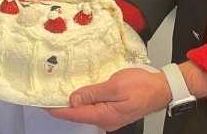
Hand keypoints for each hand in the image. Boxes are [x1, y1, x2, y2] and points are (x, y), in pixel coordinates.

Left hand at [45, 68, 171, 130]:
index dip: (58, 110)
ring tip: (62, 93)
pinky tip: (81, 94)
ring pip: (87, 111)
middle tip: (50, 95)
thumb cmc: (142, 85)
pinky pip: (95, 109)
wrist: (161, 88)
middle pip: (79, 115)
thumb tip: (73, 99)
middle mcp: (106, 120)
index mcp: (105, 115)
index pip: (75, 115)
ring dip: (75, 104)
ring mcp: (110, 117)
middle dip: (64, 107)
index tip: (44, 105)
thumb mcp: (114, 85)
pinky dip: (86, 102)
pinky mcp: (114, 112)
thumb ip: (92, 93)